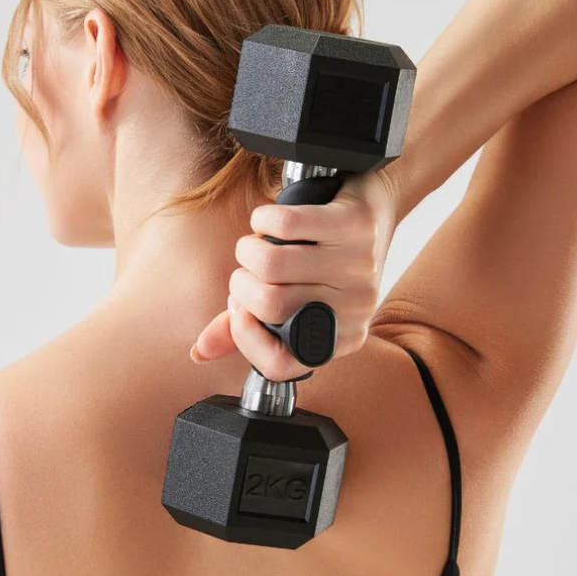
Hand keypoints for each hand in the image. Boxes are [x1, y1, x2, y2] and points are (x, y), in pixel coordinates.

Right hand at [190, 171, 396, 380]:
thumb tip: (201, 351)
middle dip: (241, 285)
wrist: (375, 210)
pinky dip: (263, 219)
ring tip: (256, 245)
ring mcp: (361, 266)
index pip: (279, 365)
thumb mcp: (292, 300)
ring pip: (273, 264)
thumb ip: (246, 327)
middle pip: (270, 306)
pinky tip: (267, 221)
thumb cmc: (326, 260)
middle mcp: (357, 308)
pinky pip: (288, 224)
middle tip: (247, 272)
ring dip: (249, 250)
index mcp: (340, 338)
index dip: (245, 338)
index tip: (241, 311)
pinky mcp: (356, 225)